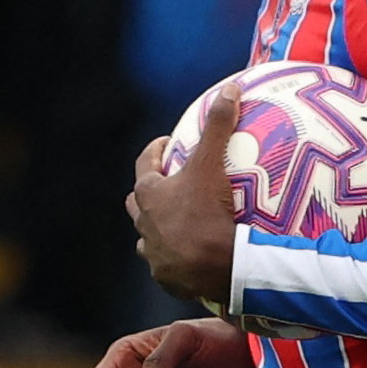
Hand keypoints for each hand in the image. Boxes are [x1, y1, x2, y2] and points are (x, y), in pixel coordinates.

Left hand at [127, 82, 239, 304]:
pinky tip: (191, 256)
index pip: (144, 164)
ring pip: (148, 236)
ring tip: (180, 223)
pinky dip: (175, 257)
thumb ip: (219, 127)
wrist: (221, 269)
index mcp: (149, 195)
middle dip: (150, 192)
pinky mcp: (167, 278)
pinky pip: (166, 264)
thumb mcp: (213, 165)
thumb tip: (229, 89)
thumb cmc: (208, 214)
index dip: (155, 151)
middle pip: (137, 202)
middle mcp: (144, 224)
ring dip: (159, 228)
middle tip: (169, 184)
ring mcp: (154, 254)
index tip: (165, 144)